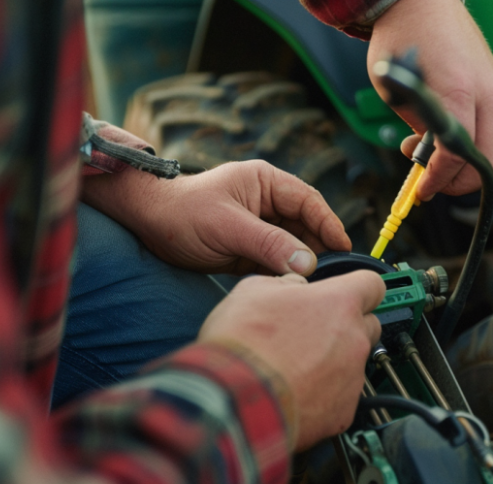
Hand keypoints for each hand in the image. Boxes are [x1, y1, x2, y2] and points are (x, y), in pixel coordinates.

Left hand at [81, 160, 351, 275]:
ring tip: (316, 286)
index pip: (309, 202)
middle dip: (320, 249)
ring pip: (293, 247)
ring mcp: (259, 227)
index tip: (344, 248)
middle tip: (334, 275)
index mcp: (266, 183)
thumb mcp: (227, 227)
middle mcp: (267, 203)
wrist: (147, 225)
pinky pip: (276, 262)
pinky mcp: (249, 250)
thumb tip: (307, 263)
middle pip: (306, 226)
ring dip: (303, 265)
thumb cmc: (183, 213)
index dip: (329, 224)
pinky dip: (285, 275)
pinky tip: (294, 291)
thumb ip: (268, 244)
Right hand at [198, 271, 385, 450]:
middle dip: (347, 326)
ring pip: (353, 364)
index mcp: (338, 303)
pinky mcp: (344, 412)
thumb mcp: (253, 290)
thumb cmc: (243, 345)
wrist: (236, 399)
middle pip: (368, 326)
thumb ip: (285, 283)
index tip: (348, 294)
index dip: (359, 288)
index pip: (372, 285)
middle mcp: (354, 339)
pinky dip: (324, 396)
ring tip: (295, 368)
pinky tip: (296, 393)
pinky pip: (341, 398)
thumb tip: (293, 286)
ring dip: (332, 363)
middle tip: (313, 333)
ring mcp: (352, 378)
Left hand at [368, 0, 492, 198]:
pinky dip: (480, 150)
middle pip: (489, 163)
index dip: (437, 181)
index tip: (421, 190)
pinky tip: (452, 140)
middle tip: (431, 178)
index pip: (457, 157)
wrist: (423, 4)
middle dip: (459, 182)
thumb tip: (428, 163)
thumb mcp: (397, 94)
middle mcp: (489, 95)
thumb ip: (417, 131)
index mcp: (459, 93)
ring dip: (471, 168)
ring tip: (438, 156)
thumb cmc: (404, 42)